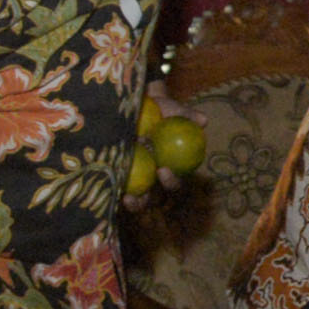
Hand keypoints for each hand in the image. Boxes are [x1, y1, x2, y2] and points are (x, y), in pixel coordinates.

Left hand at [121, 87, 191, 214]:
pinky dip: (110, 188)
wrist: (140, 106)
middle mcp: (151, 177)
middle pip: (151, 198)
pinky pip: (113, 184)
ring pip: (132, 197)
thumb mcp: (174, 110)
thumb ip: (188, 116)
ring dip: (129, 202)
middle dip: (144, 202)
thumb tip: (203, 121)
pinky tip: (104, 186)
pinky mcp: (115, 172)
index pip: (174, 182)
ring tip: (122, 199)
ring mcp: (133, 177)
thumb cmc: (162, 110)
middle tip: (137, 196)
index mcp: (170, 167)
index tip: (162, 169)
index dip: (170, 181)